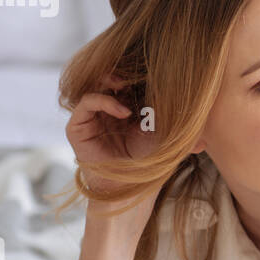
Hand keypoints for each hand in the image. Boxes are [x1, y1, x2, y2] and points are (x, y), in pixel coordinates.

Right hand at [66, 73, 162, 197]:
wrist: (132, 188)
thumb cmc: (150, 162)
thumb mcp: (161, 129)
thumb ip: (164, 108)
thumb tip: (180, 88)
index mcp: (125, 108)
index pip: (127, 81)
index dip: (139, 75)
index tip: (156, 72)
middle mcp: (106, 111)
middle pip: (111, 79)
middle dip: (126, 74)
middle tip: (142, 73)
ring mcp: (90, 118)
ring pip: (97, 85)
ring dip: (114, 81)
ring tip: (129, 86)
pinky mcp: (78, 127)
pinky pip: (87, 102)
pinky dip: (105, 101)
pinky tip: (124, 111)